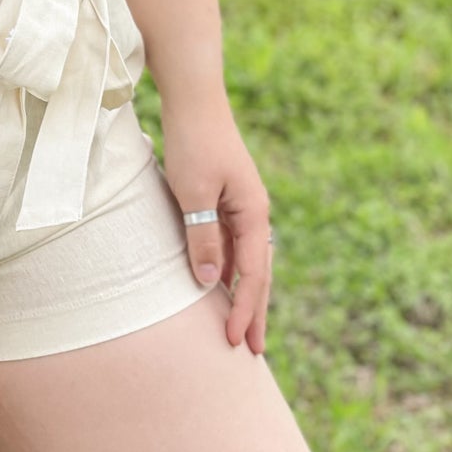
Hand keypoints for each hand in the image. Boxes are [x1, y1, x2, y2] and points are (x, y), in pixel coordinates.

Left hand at [158, 97, 271, 354]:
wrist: (193, 99)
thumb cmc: (192, 143)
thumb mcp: (193, 194)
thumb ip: (203, 238)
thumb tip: (211, 284)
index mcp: (254, 214)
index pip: (253, 275)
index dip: (245, 310)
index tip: (237, 342)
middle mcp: (254, 213)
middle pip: (258, 273)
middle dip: (255, 312)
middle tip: (253, 351)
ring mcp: (241, 205)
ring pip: (246, 259)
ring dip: (243, 293)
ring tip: (239, 326)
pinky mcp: (225, 197)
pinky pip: (232, 243)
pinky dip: (229, 268)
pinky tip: (218, 284)